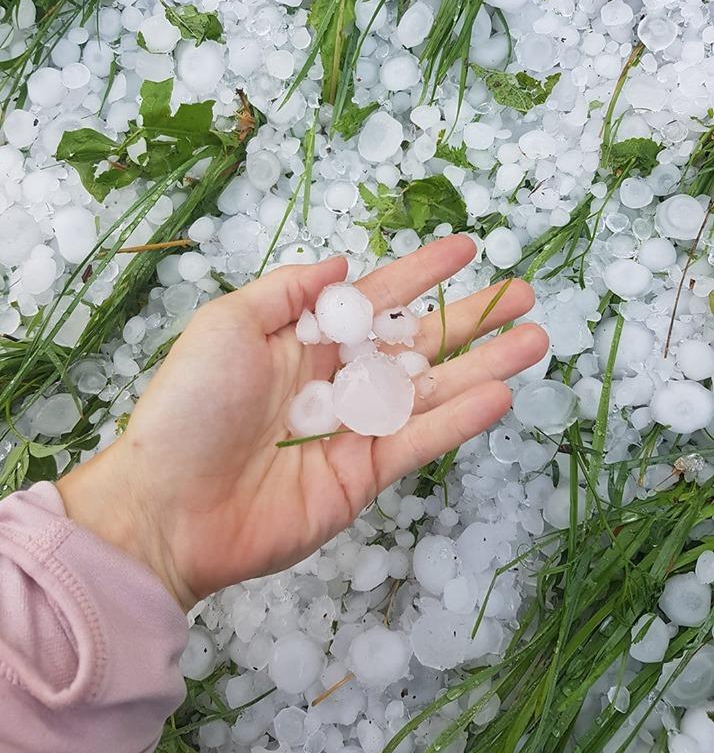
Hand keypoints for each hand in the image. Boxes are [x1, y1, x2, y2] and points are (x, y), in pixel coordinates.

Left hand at [58, 235, 547, 610]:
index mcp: (305, 341)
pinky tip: (500, 394)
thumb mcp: (229, 324)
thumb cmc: (190, 406)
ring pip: (432, 390)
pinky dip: (460, 420)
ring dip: (485, 365)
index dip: (421, 272)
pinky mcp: (363, 476)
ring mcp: (354, 430)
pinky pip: (420, 441)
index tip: (466, 248)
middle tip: (524, 296)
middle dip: (471, 318)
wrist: (170, 505)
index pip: (377, 298)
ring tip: (534, 340)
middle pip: (417, 343)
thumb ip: (290, 291)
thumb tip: (340, 261)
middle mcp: (337, 381)